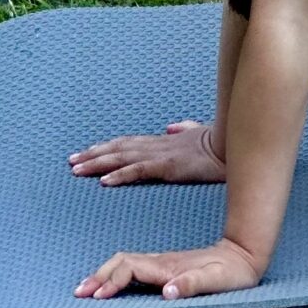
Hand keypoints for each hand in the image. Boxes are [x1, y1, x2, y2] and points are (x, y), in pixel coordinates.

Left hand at [68, 118, 225, 184]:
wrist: (236, 146)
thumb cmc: (221, 143)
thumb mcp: (200, 134)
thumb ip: (185, 129)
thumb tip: (172, 126)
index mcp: (164, 141)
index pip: (128, 143)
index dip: (107, 148)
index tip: (88, 152)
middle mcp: (158, 145)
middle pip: (118, 149)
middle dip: (93, 155)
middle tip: (71, 161)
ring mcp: (162, 155)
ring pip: (122, 158)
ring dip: (98, 163)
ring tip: (77, 170)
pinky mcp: (169, 166)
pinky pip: (139, 171)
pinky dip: (119, 175)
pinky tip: (104, 182)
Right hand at [75, 238, 261, 300]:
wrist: (244, 254)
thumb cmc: (232, 273)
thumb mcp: (217, 281)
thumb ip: (193, 285)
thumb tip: (167, 293)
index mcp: (168, 267)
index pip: (131, 268)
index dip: (113, 281)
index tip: (97, 296)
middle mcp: (161, 263)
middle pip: (121, 262)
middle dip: (98, 276)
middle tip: (78, 293)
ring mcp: (162, 264)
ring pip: (125, 263)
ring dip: (104, 274)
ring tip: (86, 290)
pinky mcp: (165, 268)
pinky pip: (134, 267)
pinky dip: (116, 274)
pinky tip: (110, 283)